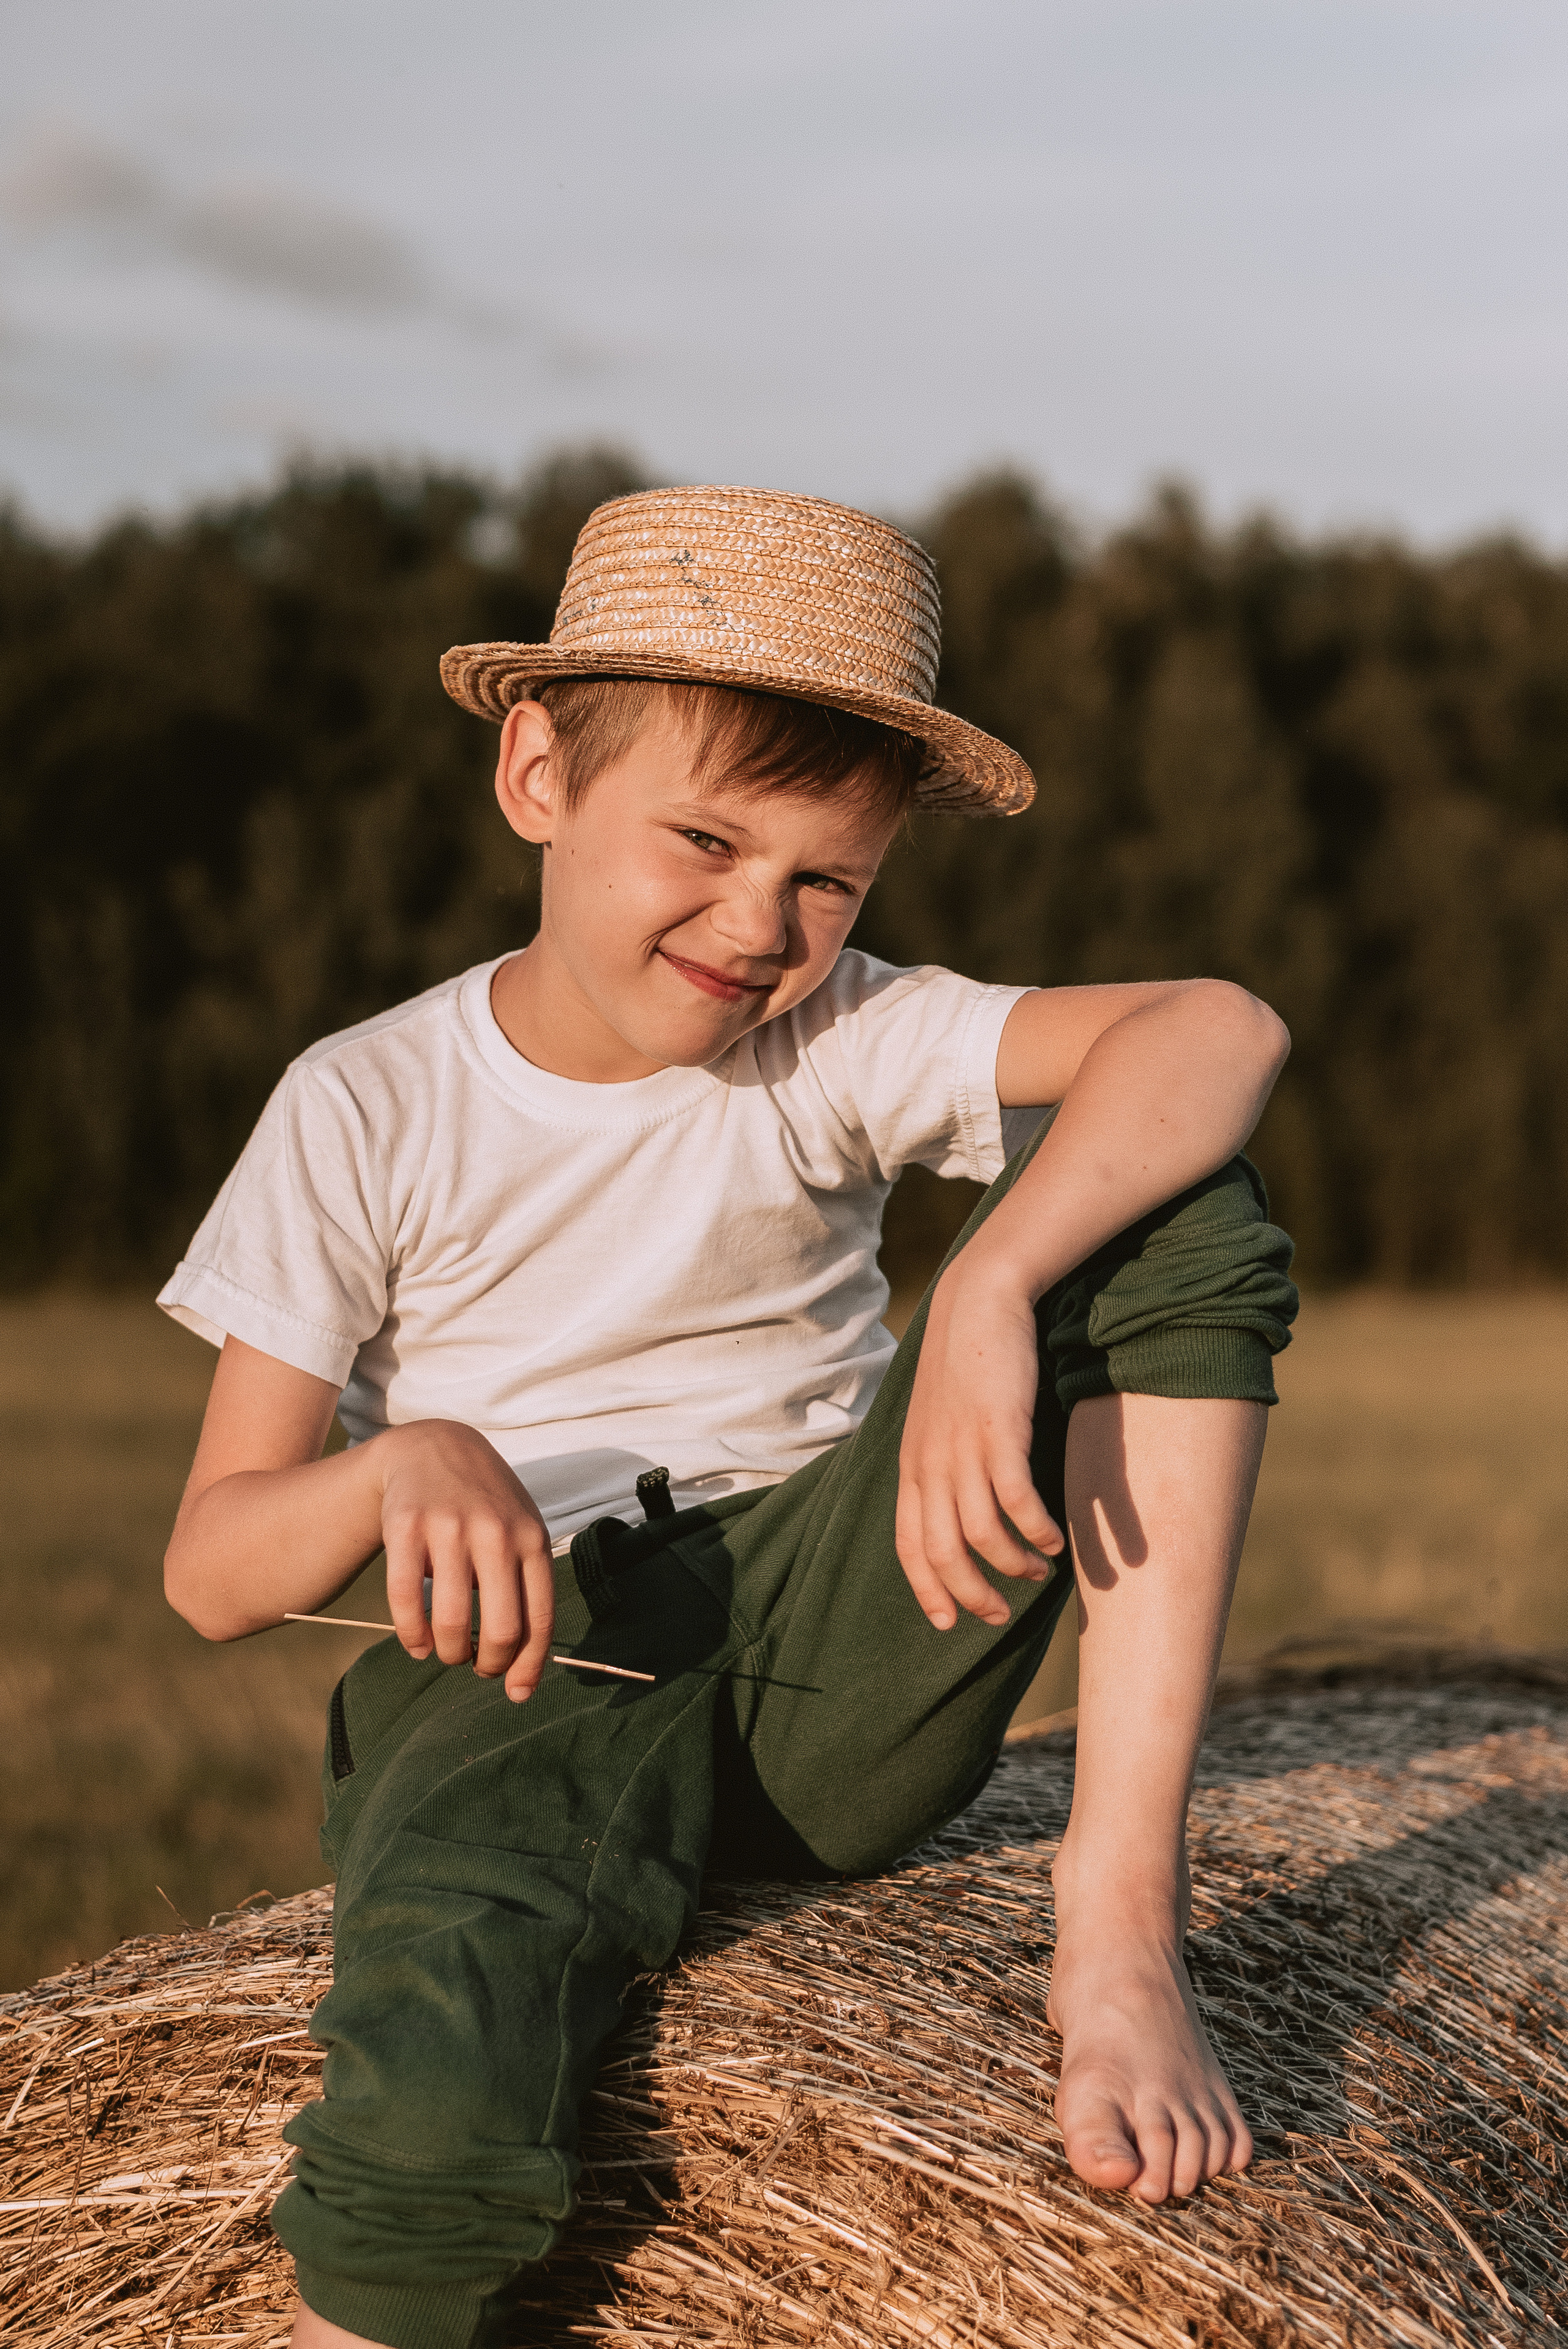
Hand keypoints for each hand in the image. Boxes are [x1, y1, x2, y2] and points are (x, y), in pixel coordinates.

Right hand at [377, 1422, 554, 1700]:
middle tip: (478, 1667)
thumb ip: (526, 1588)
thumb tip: (526, 1668)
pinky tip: (416, 1644)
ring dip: (448, 1654)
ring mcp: (449, 1529)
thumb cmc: (485, 1505)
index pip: (539, 1620)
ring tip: (446, 1653)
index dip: (529, 1666)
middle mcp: (495, 1533)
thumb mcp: (520, 1531)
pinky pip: (404, 1600)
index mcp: (531, 1539)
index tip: (517, 1692)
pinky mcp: (405, 1527)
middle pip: (501, 1629)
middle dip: (489, 1665)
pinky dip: (410, 1636)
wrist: (433, 1446)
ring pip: (451, 1622)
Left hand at [895, 1261, 1063, 1628]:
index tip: (948, 1624)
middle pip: (942, 1552)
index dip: (927, 1589)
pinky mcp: (998, 1431)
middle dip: (970, 1594)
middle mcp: (930, 1464)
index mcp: (912, 1465)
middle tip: (999, 1615)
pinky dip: (1035, 1529)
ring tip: (1039, 1571)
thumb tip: (956, 1503)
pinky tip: (1055, 1539)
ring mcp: (961, 1449)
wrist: (977, 1301)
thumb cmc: (965, 1361)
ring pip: (980, 1532)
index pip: (909, 1545)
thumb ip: (942, 1461)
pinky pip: (1015, 1499)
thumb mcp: (938, 1419)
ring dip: (1012, 1563)